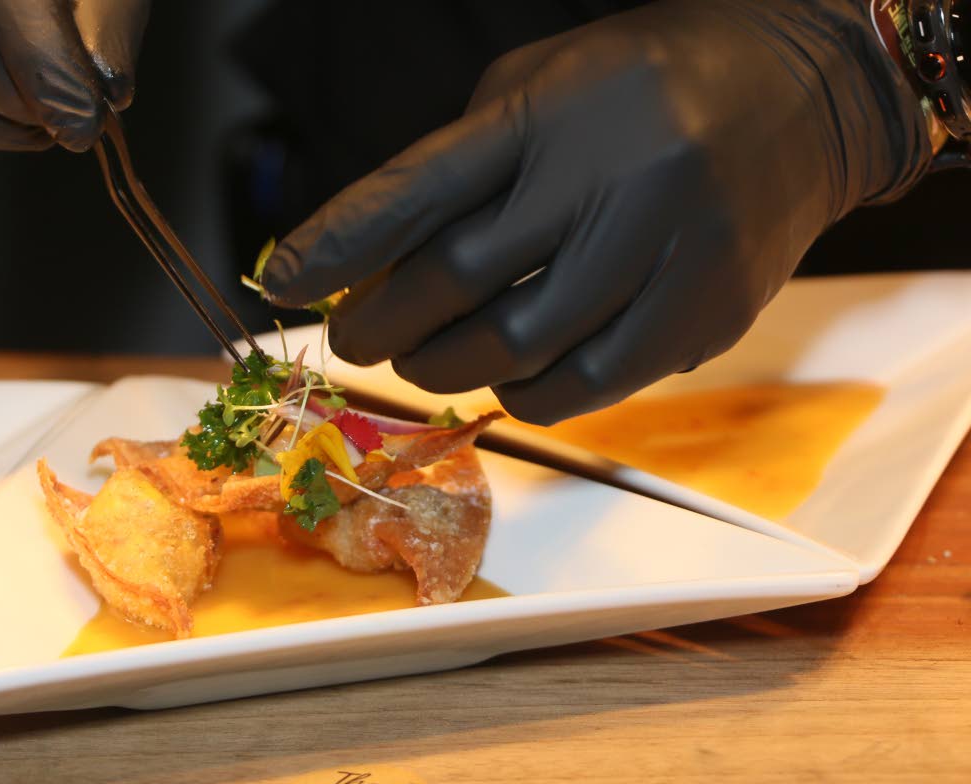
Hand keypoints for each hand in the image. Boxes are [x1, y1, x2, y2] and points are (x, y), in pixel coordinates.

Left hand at [261, 0, 928, 423]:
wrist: (803, 97)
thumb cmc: (642, 89)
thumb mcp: (540, 89)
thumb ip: (460, 166)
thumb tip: (369, 258)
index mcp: (555, 112)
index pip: (420, 189)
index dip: (338, 244)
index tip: (282, 282)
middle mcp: (611, 178)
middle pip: (459, 280)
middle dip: (382, 322)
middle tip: (351, 336)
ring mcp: (667, 249)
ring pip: (521, 345)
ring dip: (445, 365)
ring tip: (420, 358)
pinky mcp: (707, 310)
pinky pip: (592, 383)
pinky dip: (529, 393)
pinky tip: (508, 377)